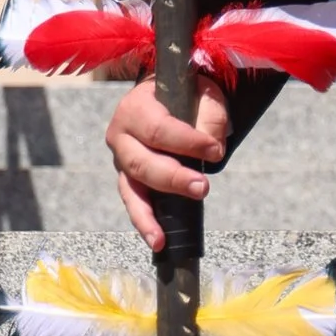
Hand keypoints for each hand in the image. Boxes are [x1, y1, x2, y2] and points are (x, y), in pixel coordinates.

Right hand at [106, 76, 231, 246]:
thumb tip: (211, 148)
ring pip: (133, 187)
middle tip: (202, 187)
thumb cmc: (186, 97)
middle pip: (142, 161)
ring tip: (168, 231)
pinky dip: (144, 222)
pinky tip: (158, 240)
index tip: (215, 151)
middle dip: (173, 177)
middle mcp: (120, 135)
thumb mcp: (203, 95)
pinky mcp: (128, 180)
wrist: (168, 98)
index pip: (159, 128)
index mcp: (135, 107)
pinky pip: (133, 202)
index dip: (187, 142)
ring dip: (152, 210)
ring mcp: (121, 160)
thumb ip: (209, 116)